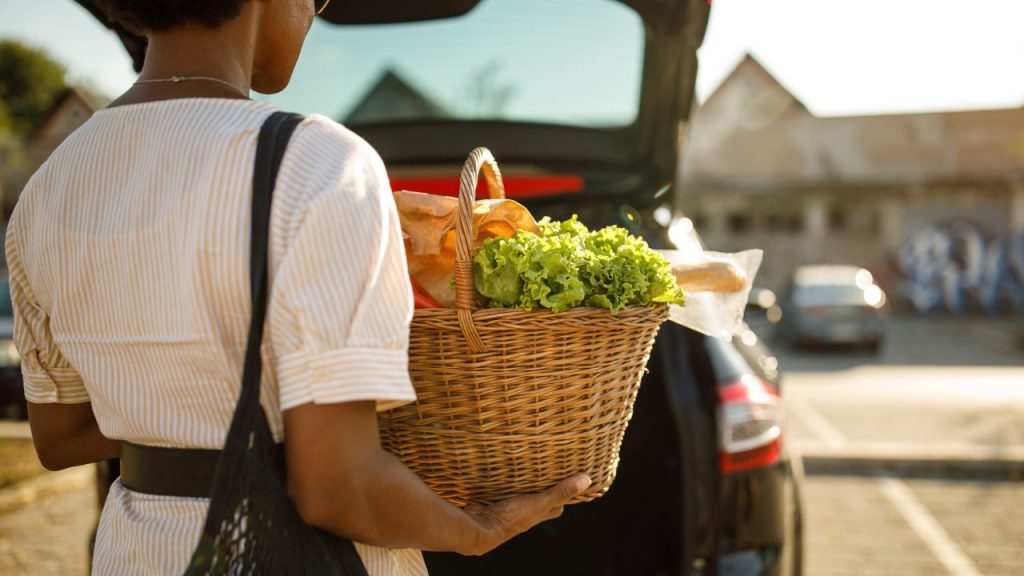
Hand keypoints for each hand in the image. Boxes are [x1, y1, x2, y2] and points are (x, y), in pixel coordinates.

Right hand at [460, 474, 591, 555]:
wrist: (479, 527)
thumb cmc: (512, 518)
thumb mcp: (539, 502)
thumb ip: (560, 492)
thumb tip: (586, 480)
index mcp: (539, 513)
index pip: (558, 504)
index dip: (565, 493)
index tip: (570, 477)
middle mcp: (526, 511)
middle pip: (540, 498)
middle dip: (544, 485)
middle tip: (549, 465)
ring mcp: (510, 506)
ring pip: (522, 492)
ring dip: (524, 481)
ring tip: (528, 461)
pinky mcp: (495, 500)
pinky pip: (504, 488)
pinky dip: (506, 479)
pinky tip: (505, 466)